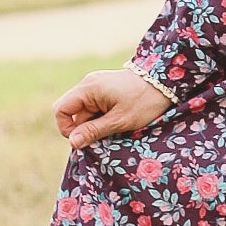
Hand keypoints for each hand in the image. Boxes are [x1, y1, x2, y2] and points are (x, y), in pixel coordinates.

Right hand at [55, 67, 172, 149]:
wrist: (165, 83)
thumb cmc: (144, 101)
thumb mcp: (119, 121)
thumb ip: (94, 131)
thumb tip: (72, 143)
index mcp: (88, 88)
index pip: (60, 109)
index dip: (66, 128)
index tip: (84, 139)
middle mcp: (88, 84)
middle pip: (72, 112)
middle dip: (84, 127)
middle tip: (104, 135)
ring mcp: (95, 86)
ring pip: (84, 112)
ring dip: (94, 124)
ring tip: (115, 127)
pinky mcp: (103, 89)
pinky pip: (93, 107)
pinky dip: (100, 117)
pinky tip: (116, 120)